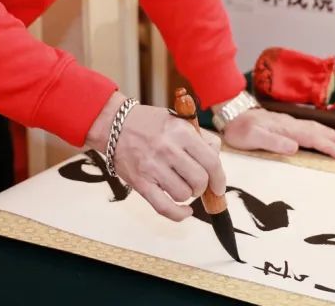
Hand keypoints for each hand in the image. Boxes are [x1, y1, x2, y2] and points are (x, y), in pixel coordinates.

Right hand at [86, 93, 223, 221]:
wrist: (114, 123)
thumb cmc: (149, 123)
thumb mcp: (178, 120)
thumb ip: (200, 137)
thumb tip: (217, 159)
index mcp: (181, 132)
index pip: (212, 162)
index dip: (220, 178)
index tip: (219, 186)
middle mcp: (168, 149)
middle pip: (199, 181)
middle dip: (203, 187)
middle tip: (197, 184)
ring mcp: (152, 167)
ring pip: (183, 195)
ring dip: (187, 195)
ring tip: (180, 185)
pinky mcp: (140, 182)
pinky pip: (164, 208)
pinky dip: (178, 214)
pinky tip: (185, 211)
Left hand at [219, 108, 334, 159]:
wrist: (231, 114)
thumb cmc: (240, 129)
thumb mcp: (252, 138)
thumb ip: (273, 142)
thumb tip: (295, 148)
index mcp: (286, 128)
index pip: (313, 138)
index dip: (330, 146)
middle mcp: (292, 124)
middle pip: (320, 131)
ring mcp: (290, 123)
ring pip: (318, 128)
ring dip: (334, 136)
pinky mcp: (287, 125)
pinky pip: (311, 128)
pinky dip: (324, 133)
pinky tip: (328, 137)